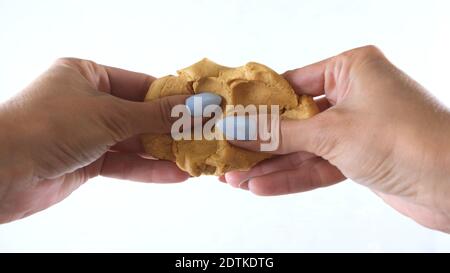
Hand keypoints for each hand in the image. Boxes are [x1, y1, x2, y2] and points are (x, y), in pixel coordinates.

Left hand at [0, 58, 189, 222]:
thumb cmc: (48, 125)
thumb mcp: (109, 114)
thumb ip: (154, 115)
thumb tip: (195, 106)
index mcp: (87, 75)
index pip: (140, 84)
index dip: (172, 96)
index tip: (201, 106)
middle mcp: (87, 102)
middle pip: (139, 114)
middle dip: (171, 127)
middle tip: (203, 135)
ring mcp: (87, 133)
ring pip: (133, 141)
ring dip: (163, 151)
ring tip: (195, 157)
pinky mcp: (86, 162)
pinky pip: (123, 163)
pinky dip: (147, 169)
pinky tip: (174, 174)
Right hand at [224, 46, 449, 231]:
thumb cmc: (407, 139)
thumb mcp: (333, 132)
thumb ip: (282, 134)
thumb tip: (239, 129)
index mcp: (351, 69)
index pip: (291, 84)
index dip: (258, 104)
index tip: (229, 117)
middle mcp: (353, 95)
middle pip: (294, 119)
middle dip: (261, 142)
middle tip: (228, 154)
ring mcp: (356, 128)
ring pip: (303, 147)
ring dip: (271, 164)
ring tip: (235, 178)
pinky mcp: (359, 158)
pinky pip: (318, 165)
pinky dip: (292, 176)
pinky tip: (262, 186)